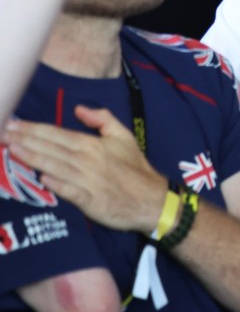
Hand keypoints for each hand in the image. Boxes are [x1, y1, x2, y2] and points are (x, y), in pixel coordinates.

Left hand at [3, 106, 167, 234]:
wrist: (152, 199)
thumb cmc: (135, 168)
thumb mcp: (124, 137)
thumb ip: (103, 119)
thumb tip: (79, 109)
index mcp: (93, 145)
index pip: (58, 134)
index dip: (34, 129)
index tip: (13, 124)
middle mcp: (88, 161)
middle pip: (52, 148)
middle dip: (25, 140)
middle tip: (3, 133)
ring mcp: (89, 181)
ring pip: (56, 167)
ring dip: (33, 158)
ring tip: (11, 150)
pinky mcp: (91, 201)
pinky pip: (71, 192)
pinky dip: (57, 185)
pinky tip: (41, 180)